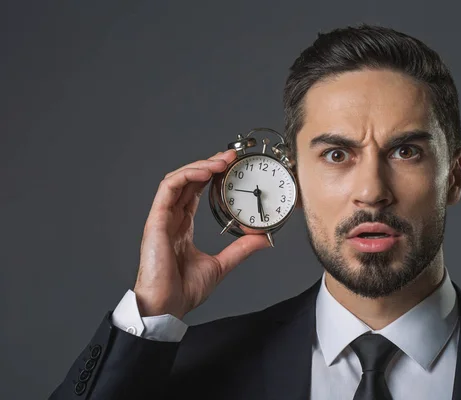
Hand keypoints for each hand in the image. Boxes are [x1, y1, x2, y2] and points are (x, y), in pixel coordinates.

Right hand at [133, 149, 270, 318]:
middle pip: (189, 180)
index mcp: (183, 226)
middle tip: (232, 155)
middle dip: (210, 164)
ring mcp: (162, 218)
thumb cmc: (183, 290)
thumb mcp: (221, 265)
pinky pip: (168, 189)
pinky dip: (187, 176)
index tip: (233, 165)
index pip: (196, 191)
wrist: (167, 307)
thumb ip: (240, 249)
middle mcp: (171, 218)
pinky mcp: (156, 221)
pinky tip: (205, 172)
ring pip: (178, 179)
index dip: (213, 175)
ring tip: (223, 160)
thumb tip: (263, 239)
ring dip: (200, 166)